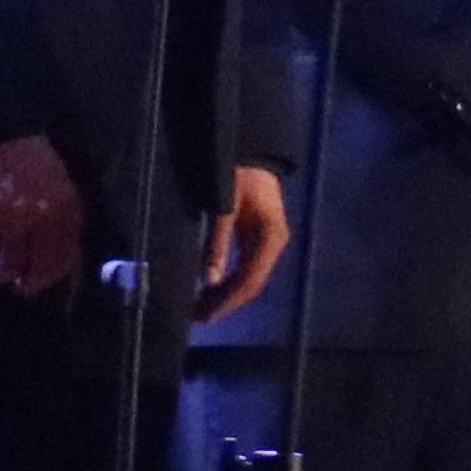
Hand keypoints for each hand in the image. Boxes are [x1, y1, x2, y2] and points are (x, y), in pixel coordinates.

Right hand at [0, 134, 82, 299]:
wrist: (1, 132)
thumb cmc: (33, 160)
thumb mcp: (61, 188)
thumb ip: (64, 219)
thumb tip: (64, 256)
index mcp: (68, 211)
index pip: (66, 260)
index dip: (54, 277)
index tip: (43, 280)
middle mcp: (44, 219)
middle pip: (38, 271)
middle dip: (29, 284)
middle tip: (18, 282)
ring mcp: (14, 219)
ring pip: (7, 269)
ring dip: (1, 275)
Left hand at [195, 164, 289, 324]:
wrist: (254, 153)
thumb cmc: (239, 176)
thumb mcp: (224, 208)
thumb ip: (217, 243)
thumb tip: (208, 279)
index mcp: (271, 238)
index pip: (250, 280)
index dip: (228, 301)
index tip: (205, 315)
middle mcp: (273, 245)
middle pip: (251, 284)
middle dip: (225, 303)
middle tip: (196, 317)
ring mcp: (268, 243)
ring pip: (248, 279)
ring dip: (226, 295)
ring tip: (200, 307)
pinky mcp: (258, 239)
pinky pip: (245, 268)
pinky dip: (228, 281)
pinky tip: (211, 289)